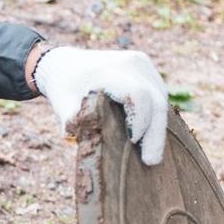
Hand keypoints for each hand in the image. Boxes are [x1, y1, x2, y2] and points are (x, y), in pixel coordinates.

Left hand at [34, 46, 170, 165]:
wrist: (66, 64)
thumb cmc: (64, 89)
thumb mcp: (62, 105)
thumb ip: (72, 120)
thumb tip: (80, 141)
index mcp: (107, 70)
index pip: (136, 94)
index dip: (140, 119)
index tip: (134, 142)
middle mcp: (130, 63)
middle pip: (155, 99)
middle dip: (155, 132)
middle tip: (152, 161)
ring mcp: (141, 63)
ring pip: (161, 97)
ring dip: (158, 126)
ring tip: (152, 153)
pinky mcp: (147, 67)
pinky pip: (159, 94)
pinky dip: (156, 116)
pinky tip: (151, 137)